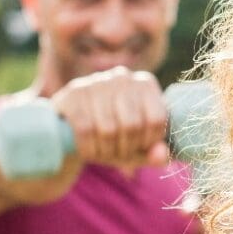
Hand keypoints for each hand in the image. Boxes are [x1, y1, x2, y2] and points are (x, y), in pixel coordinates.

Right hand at [52, 67, 167, 169]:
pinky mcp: (74, 92)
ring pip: (108, 129)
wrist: (70, 128)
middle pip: (133, 124)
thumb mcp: (138, 149)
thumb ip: (155, 154)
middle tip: (119, 156)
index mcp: (145, 84)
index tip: (140, 149)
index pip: (157, 118)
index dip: (149, 142)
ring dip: (107, 151)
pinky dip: (89, 148)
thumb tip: (162, 155)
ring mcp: (97, 82)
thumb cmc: (114, 138)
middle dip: (127, 149)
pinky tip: (88, 152)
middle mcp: (122, 77)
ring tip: (104, 154)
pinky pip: (85, 129)